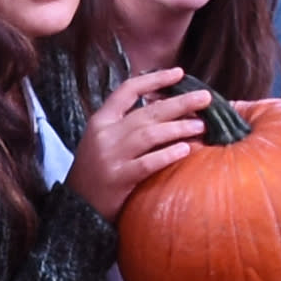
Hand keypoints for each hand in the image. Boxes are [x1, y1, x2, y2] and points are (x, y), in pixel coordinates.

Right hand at [66, 66, 212, 224]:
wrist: (75, 207)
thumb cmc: (96, 171)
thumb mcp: (103, 140)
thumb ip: (127, 124)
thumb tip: (167, 106)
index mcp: (101, 120)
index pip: (128, 90)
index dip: (154, 79)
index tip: (179, 73)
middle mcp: (104, 135)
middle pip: (146, 112)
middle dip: (179, 102)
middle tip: (206, 97)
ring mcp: (110, 157)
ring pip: (148, 135)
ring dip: (178, 128)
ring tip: (201, 125)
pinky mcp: (117, 179)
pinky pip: (146, 164)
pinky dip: (167, 155)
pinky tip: (186, 149)